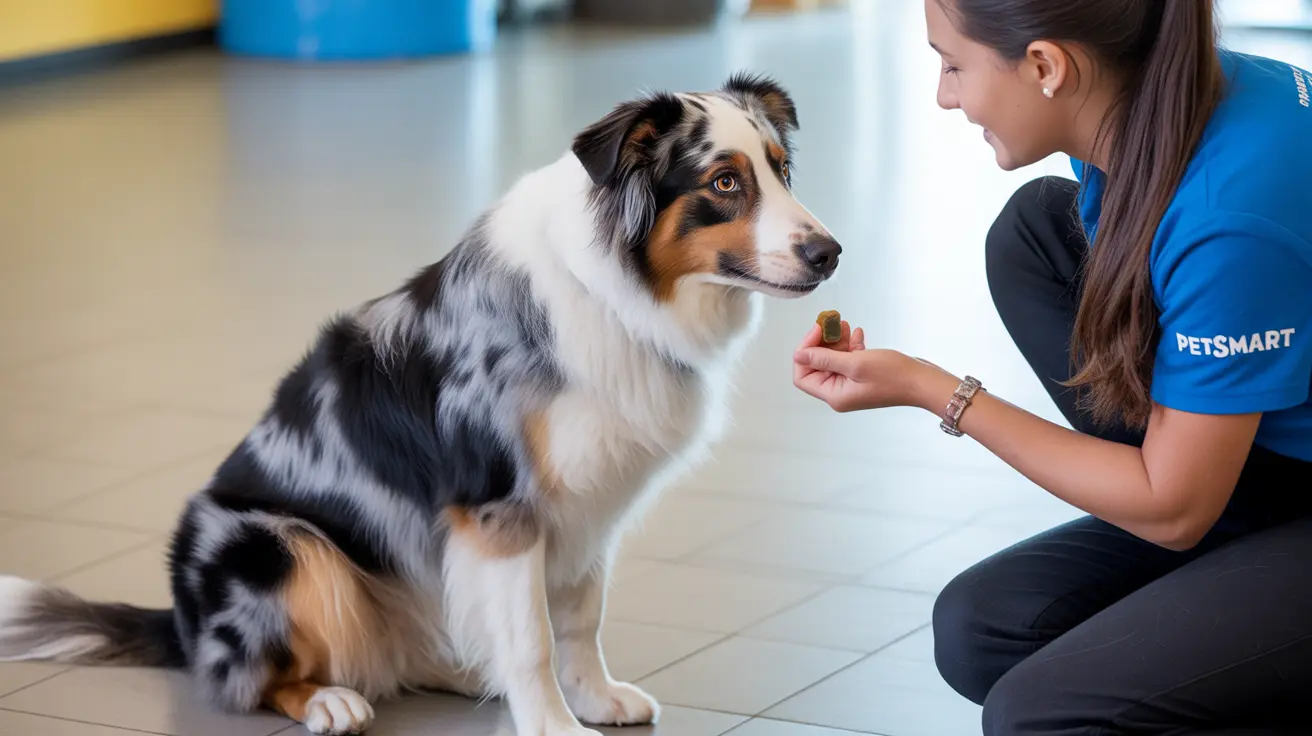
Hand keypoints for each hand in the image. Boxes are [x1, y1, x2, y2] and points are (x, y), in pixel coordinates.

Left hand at [792, 321, 944, 412]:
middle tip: (831, 322)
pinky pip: (849, 358)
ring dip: (836, 340)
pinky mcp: (863, 375)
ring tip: (843, 323)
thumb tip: (798, 356)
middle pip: (817, 365)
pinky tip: (857, 332)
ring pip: (833, 358)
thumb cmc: (893, 375)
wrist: (923, 382)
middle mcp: (839, 392)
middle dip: (822, 342)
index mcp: (834, 395)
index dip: (805, 351)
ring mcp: (852, 384)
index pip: (802, 375)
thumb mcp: (855, 363)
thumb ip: (824, 359)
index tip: (817, 331)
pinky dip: (850, 344)